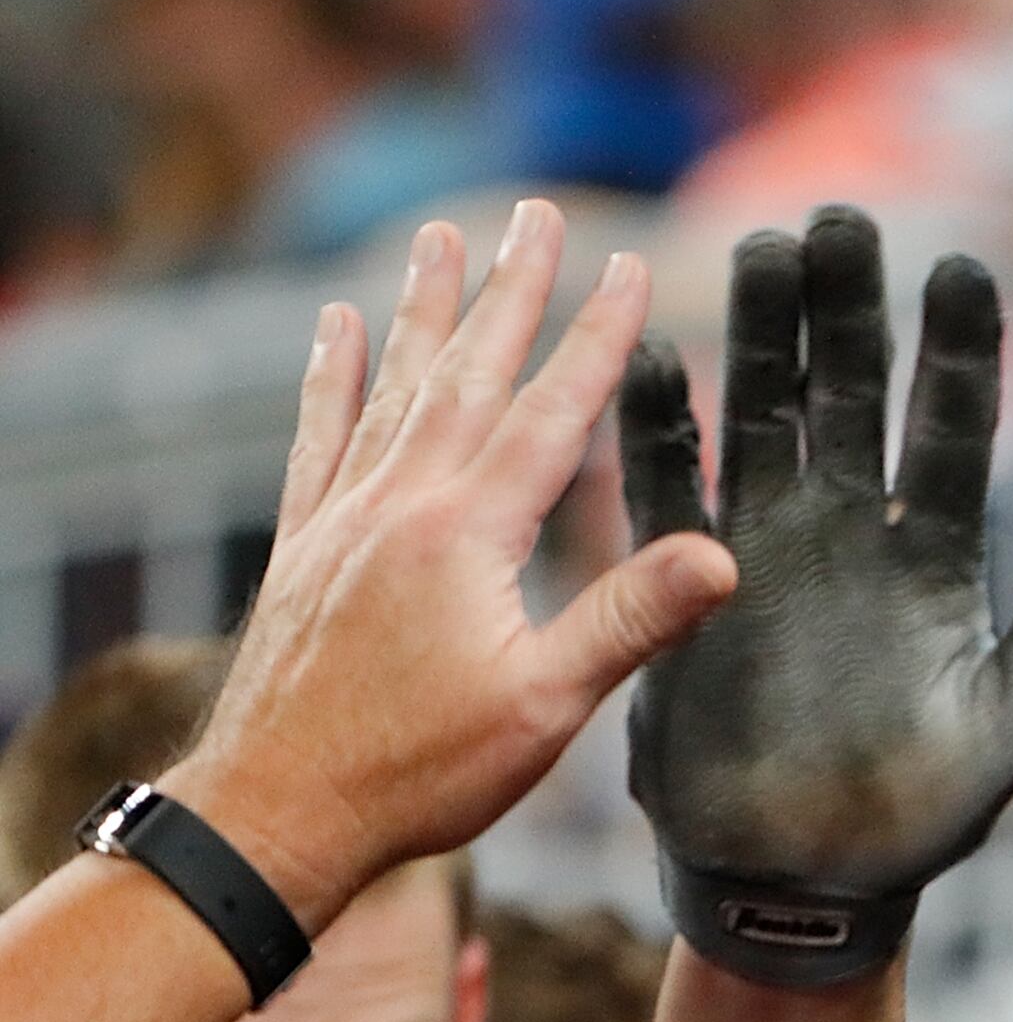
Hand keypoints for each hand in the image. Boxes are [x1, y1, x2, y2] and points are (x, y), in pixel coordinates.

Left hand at [166, 203, 736, 924]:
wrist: (279, 807)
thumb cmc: (420, 771)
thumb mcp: (546, 707)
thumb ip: (631, 621)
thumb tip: (724, 556)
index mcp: (466, 532)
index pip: (549, 412)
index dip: (598, 337)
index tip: (632, 265)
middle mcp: (399, 503)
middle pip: (467, 373)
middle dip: (510, 290)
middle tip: (537, 214)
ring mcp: (343, 518)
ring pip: (393, 387)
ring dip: (425, 309)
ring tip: (441, 238)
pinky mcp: (304, 545)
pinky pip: (319, 436)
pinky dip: (331, 375)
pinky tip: (335, 327)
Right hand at [619, 206, 1012, 987]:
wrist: (809, 885)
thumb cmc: (921, 816)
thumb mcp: (1010, 723)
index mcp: (938, 558)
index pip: (955, 427)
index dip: (958, 349)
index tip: (962, 265)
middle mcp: (853, 534)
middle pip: (853, 394)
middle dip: (849, 307)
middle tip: (841, 217)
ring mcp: (768, 551)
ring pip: (764, 415)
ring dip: (759, 334)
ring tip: (758, 247)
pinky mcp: (688, 586)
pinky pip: (667, 489)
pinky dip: (659, 426)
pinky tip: (651, 354)